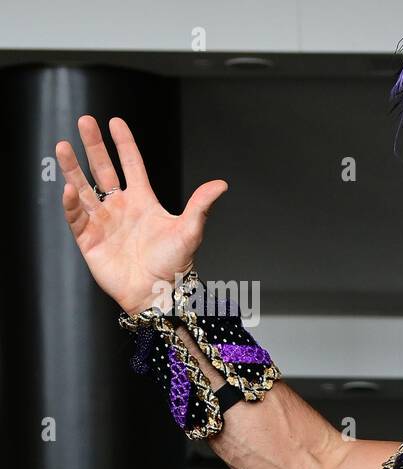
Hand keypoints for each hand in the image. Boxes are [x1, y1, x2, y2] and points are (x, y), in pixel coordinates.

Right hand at [55, 115, 227, 315]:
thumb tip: (221, 184)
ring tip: (62, 146)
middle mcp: (120, 208)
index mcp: (143, 202)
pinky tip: (68, 188)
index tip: (115, 121)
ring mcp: (103, 222)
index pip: (131, 165)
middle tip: (85, 121)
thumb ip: (200, 205)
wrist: (158, 294)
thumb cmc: (174, 266)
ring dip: (73, 168)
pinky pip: (76, 216)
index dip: (124, 144)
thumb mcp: (189, 231)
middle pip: (103, 169)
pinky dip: (70, 203)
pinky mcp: (89, 239)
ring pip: (83, 188)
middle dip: (94, 146)